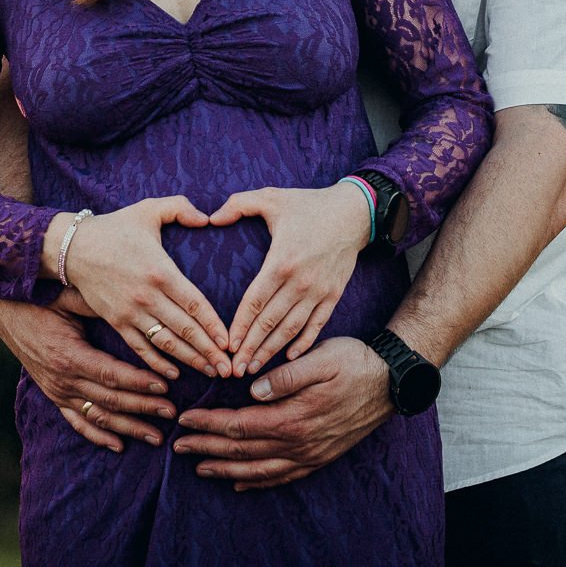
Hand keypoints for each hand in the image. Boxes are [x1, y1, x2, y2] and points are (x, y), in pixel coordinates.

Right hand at [0, 296, 174, 451]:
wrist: (6, 313)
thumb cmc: (40, 301)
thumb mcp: (68, 298)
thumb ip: (97, 305)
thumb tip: (131, 304)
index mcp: (69, 355)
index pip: (111, 375)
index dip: (139, 382)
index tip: (165, 386)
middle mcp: (62, 379)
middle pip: (109, 400)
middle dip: (142, 407)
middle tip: (171, 412)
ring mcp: (57, 391)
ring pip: (97, 416)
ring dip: (127, 428)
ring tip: (155, 436)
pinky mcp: (53, 396)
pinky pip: (77, 422)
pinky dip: (98, 435)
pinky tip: (119, 446)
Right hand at [60, 196, 233, 377]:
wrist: (73, 247)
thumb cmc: (116, 227)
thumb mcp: (149, 209)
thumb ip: (180, 208)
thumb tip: (206, 217)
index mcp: (160, 271)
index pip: (195, 303)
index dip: (214, 325)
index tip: (230, 342)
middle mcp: (147, 296)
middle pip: (185, 329)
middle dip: (209, 351)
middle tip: (230, 369)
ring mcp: (130, 312)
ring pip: (165, 343)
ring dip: (190, 360)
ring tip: (212, 373)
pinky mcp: (116, 321)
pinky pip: (139, 348)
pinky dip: (157, 363)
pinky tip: (174, 376)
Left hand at [173, 337, 392, 490]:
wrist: (392, 383)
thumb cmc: (355, 362)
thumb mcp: (321, 358)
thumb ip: (285, 375)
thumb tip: (252, 390)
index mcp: (292, 418)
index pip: (239, 425)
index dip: (208, 424)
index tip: (184, 419)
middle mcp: (298, 444)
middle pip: (242, 452)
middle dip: (206, 449)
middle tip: (177, 447)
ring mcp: (309, 455)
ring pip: (258, 471)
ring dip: (225, 470)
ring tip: (200, 468)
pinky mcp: (319, 458)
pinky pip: (282, 477)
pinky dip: (257, 482)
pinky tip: (240, 483)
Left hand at [208, 184, 371, 373]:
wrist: (353, 213)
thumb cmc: (308, 205)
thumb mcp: (272, 197)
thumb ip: (239, 204)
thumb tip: (212, 217)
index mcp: (282, 261)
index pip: (255, 301)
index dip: (240, 325)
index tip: (227, 345)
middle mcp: (300, 281)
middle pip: (271, 322)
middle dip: (251, 348)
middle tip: (234, 369)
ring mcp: (319, 291)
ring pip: (292, 329)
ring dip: (272, 351)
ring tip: (255, 369)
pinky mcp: (333, 295)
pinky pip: (316, 325)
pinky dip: (303, 343)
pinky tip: (289, 358)